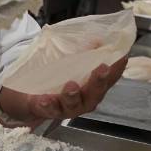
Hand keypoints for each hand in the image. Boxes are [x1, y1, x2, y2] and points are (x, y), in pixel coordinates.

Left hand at [1, 56, 128, 123]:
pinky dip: (48, 104)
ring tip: (70, 85)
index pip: (110, 79)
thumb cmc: (56, 78)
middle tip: (102, 69)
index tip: (122, 57)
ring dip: (73, 95)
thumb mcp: (69, 61)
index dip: (117, 68)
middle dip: (99, 82)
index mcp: (92, 87)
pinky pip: (49, 110)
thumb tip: (97, 39)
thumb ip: (83, 52)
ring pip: (73, 105)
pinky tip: (44, 98)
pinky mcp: (47, 111)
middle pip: (95, 94)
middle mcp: (83, 100)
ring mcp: (66, 108)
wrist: (28, 97)